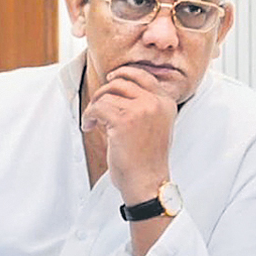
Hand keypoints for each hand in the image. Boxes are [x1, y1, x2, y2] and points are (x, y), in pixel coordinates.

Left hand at [81, 66, 177, 203]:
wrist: (148, 182)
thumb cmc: (147, 159)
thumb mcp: (156, 125)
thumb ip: (146, 105)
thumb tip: (119, 86)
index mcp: (166, 102)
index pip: (143, 76)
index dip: (124, 73)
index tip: (111, 77)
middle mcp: (155, 102)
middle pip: (121, 82)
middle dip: (104, 92)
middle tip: (96, 105)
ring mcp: (141, 110)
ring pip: (106, 95)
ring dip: (94, 107)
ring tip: (93, 121)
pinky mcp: (123, 120)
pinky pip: (97, 107)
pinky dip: (89, 116)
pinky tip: (89, 127)